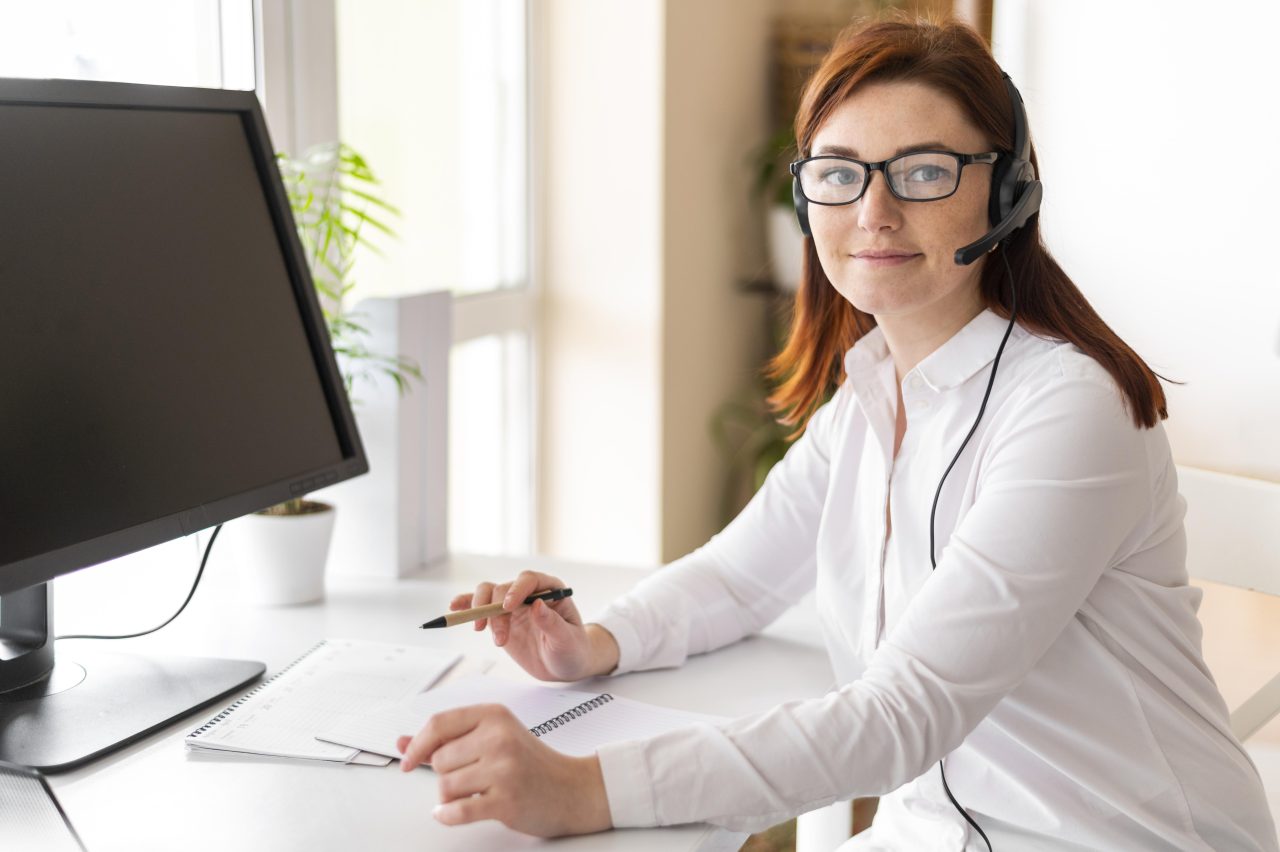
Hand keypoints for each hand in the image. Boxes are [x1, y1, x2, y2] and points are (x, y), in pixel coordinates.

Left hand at [397, 703, 611, 836]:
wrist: (573, 789)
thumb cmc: (531, 763)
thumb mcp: (494, 737)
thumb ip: (448, 738)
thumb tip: (404, 744)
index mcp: (494, 715)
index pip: (439, 724)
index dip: (417, 745)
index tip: (409, 761)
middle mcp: (499, 738)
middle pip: (440, 759)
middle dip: (445, 774)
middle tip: (469, 777)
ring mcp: (504, 769)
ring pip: (445, 786)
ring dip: (451, 797)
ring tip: (474, 793)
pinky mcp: (506, 800)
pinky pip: (458, 810)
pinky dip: (447, 815)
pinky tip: (449, 813)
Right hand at [453, 571, 617, 681]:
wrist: (564, 665)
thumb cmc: (573, 649)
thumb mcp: (567, 640)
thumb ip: (553, 623)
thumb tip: (537, 605)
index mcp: (551, 590)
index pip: (529, 580)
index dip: (516, 589)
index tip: (508, 606)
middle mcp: (529, 593)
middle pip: (503, 588)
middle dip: (496, 611)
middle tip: (499, 637)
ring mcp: (513, 605)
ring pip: (488, 594)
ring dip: (480, 610)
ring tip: (479, 630)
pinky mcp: (500, 619)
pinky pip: (480, 607)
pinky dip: (466, 605)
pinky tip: (455, 608)